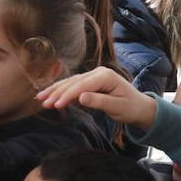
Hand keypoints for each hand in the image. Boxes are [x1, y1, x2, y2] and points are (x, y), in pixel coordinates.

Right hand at [38, 68, 157, 129]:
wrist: (140, 107)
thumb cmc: (130, 108)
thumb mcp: (117, 107)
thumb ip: (99, 102)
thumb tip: (80, 98)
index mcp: (106, 76)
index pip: (82, 85)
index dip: (67, 95)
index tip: (56, 105)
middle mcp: (98, 72)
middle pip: (73, 82)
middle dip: (57, 92)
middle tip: (43, 103)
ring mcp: (94, 76)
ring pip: (70, 82)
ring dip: (55, 90)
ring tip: (40, 98)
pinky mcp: (90, 82)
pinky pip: (73, 86)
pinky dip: (61, 91)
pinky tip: (50, 96)